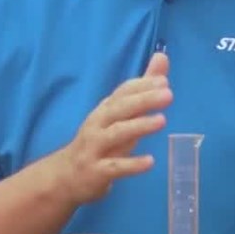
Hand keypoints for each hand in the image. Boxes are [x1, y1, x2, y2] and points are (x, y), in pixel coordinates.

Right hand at [56, 51, 171, 205]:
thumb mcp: (120, 116)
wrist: (65, 176)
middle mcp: (98, 125)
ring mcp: (95, 148)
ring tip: (162, 121)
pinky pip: (115, 167)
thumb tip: (163, 57)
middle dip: (143, 100)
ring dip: (138, 126)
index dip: (141, 86)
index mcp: (105, 110)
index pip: (122, 93)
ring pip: (116, 134)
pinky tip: (150, 162)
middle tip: (168, 94)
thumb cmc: (99, 141)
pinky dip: (132, 164)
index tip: (163, 81)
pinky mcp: (97, 172)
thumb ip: (142, 89)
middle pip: (119, 109)